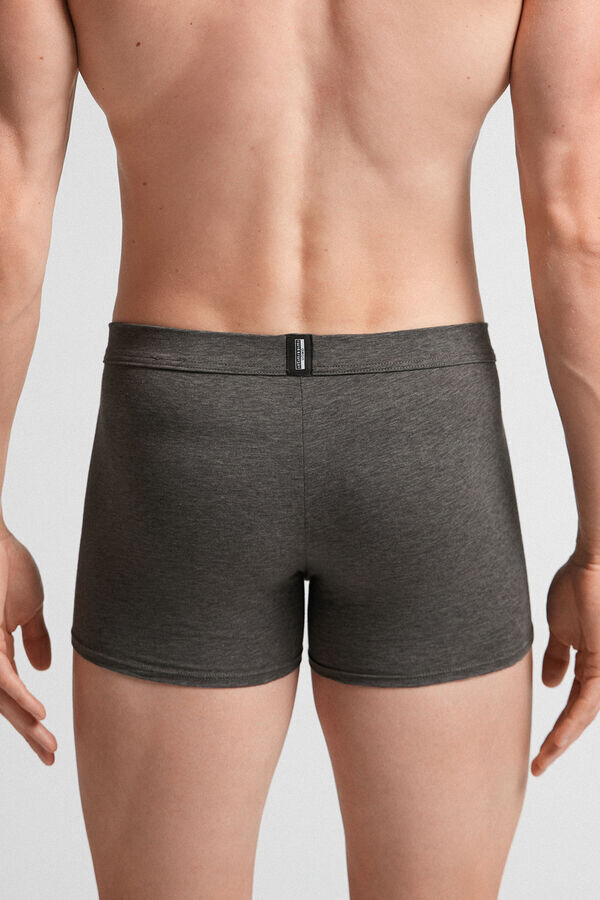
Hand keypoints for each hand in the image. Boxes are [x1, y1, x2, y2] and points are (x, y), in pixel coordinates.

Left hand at [0, 527, 56, 764]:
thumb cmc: (6, 563)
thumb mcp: (29, 607)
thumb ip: (35, 639)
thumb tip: (44, 668)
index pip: (14, 695)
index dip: (32, 719)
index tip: (50, 742)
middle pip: (6, 704)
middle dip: (29, 733)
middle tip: (51, 756)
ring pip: (2, 698)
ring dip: (26, 723)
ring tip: (47, 744)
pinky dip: (20, 696)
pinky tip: (38, 712)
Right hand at [532, 550, 599, 774]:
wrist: (592, 566)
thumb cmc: (579, 587)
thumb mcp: (561, 630)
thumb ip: (558, 658)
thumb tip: (548, 685)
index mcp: (591, 663)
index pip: (574, 704)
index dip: (557, 727)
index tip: (539, 748)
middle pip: (579, 716)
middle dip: (559, 742)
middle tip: (538, 764)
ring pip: (584, 715)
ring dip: (563, 739)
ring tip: (543, 759)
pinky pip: (588, 702)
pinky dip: (571, 722)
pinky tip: (557, 739)